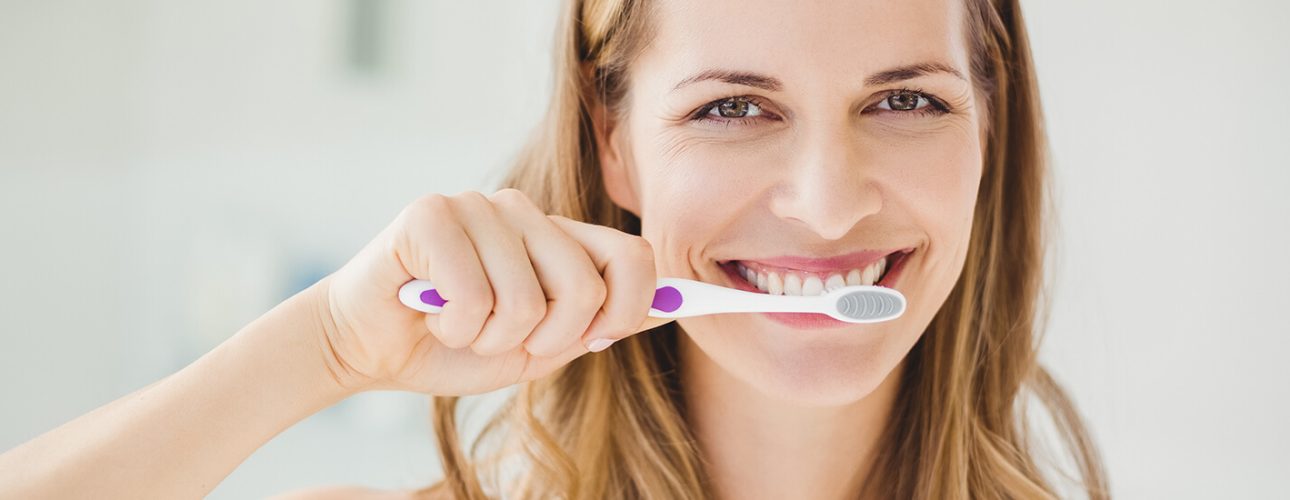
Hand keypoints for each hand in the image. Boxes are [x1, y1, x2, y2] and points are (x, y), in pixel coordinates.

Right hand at [312, 189, 671, 394]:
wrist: (371, 347)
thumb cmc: (456, 344)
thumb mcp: (540, 346)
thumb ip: (597, 323)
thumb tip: (671, 305)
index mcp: (556, 235)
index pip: (632, 255)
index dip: (630, 308)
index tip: (599, 337)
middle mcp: (523, 209)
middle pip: (585, 287)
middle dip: (549, 340)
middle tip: (504, 340)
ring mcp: (478, 206)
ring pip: (525, 301)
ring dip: (491, 339)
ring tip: (460, 325)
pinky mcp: (431, 214)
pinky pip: (474, 298)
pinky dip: (455, 328)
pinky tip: (431, 312)